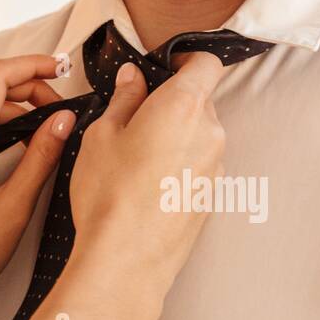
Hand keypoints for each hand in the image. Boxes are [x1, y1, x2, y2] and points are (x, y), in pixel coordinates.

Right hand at [69, 53, 226, 295]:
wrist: (127, 259)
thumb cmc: (109, 194)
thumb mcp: (102, 135)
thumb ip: (124, 99)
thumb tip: (134, 77)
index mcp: (184, 106)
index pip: (206, 64)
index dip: (187, 60)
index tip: (165, 67)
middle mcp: (210, 133)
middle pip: (201, 101)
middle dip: (173, 103)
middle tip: (135, 119)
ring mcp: (217, 167)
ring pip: (200, 135)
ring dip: (177, 136)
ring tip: (138, 159)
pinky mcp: (213, 196)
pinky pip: (200, 166)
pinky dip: (181, 165)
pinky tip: (150, 185)